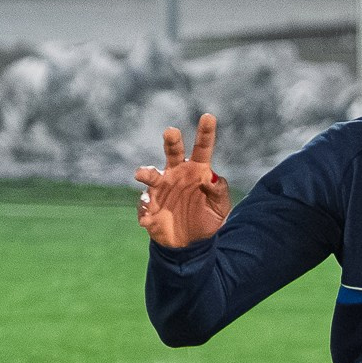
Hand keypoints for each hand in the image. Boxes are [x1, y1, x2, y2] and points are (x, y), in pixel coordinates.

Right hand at [135, 114, 229, 247]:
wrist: (191, 245)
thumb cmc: (207, 221)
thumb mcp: (220, 209)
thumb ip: (219, 192)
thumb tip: (211, 178)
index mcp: (198, 171)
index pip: (203, 148)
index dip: (205, 132)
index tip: (208, 116)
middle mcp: (177, 173)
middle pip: (173, 152)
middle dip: (171, 141)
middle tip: (171, 131)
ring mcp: (160, 188)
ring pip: (151, 175)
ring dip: (146, 173)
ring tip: (141, 174)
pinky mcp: (149, 205)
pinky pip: (144, 204)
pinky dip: (145, 210)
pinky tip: (148, 220)